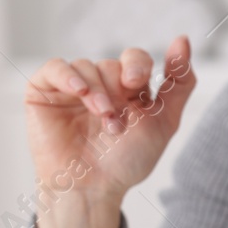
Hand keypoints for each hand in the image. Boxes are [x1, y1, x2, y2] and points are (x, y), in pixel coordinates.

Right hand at [24, 35, 195, 204]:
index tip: (136, 83)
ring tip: (101, 118)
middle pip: (111, 65)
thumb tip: (183, 39)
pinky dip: (67, 75)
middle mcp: (101, 84)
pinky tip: (78, 91)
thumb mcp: (164, 121)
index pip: (135, 58)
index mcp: (128, 89)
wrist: (92, 188)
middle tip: (115, 121)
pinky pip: (54, 68)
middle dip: (116, 91)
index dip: (137, 65)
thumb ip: (180, 82)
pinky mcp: (44, 92)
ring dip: (96, 91)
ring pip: (85, 66)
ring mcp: (72, 87)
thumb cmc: (126, 161)